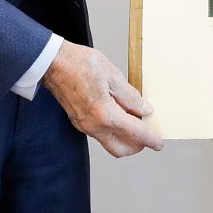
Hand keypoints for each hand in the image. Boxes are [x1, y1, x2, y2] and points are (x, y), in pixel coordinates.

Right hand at [41, 41, 164, 157]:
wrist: (53, 62)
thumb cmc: (79, 63)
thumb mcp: (113, 75)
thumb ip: (130, 97)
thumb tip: (144, 109)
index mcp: (105, 114)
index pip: (135, 133)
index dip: (150, 139)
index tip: (158, 143)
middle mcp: (93, 126)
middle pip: (121, 149)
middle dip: (137, 145)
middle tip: (147, 133)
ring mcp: (84, 125)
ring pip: (110, 142)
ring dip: (124, 137)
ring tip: (134, 118)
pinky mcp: (79, 121)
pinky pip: (100, 133)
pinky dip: (113, 129)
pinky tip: (118, 113)